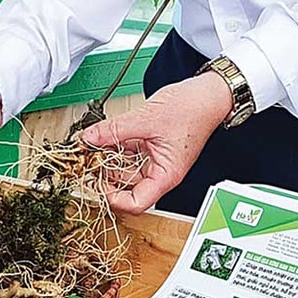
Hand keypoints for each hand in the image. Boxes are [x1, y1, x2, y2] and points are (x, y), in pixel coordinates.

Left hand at [80, 73, 230, 213]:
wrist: (208, 93)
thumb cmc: (194, 109)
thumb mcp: (146, 119)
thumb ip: (114, 130)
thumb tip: (89, 138)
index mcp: (165, 175)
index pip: (135, 203)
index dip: (112, 197)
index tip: (96, 181)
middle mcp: (161, 172)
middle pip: (127, 186)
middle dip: (106, 171)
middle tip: (89, 156)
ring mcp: (157, 159)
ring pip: (126, 167)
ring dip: (109, 156)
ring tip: (95, 142)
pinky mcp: (153, 146)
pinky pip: (130, 152)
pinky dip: (117, 144)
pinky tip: (107, 134)